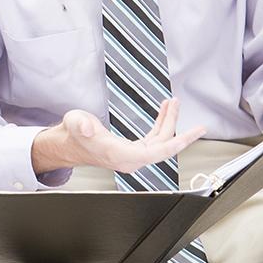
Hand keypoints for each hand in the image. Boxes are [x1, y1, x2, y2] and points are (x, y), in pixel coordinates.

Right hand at [32, 98, 205, 175]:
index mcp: (121, 155)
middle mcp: (130, 159)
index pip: (159, 151)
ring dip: (167, 122)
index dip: (179, 141)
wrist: (67, 145)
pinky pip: (153, 141)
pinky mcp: (131, 151)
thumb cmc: (72, 134)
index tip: (195, 132)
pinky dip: (160, 126)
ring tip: (171, 104)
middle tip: (177, 103)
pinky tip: (162, 114)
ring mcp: (131, 156)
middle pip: (163, 145)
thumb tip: (88, 128)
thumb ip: (81, 124)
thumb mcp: (75, 122)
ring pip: (159, 142)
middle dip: (174, 123)